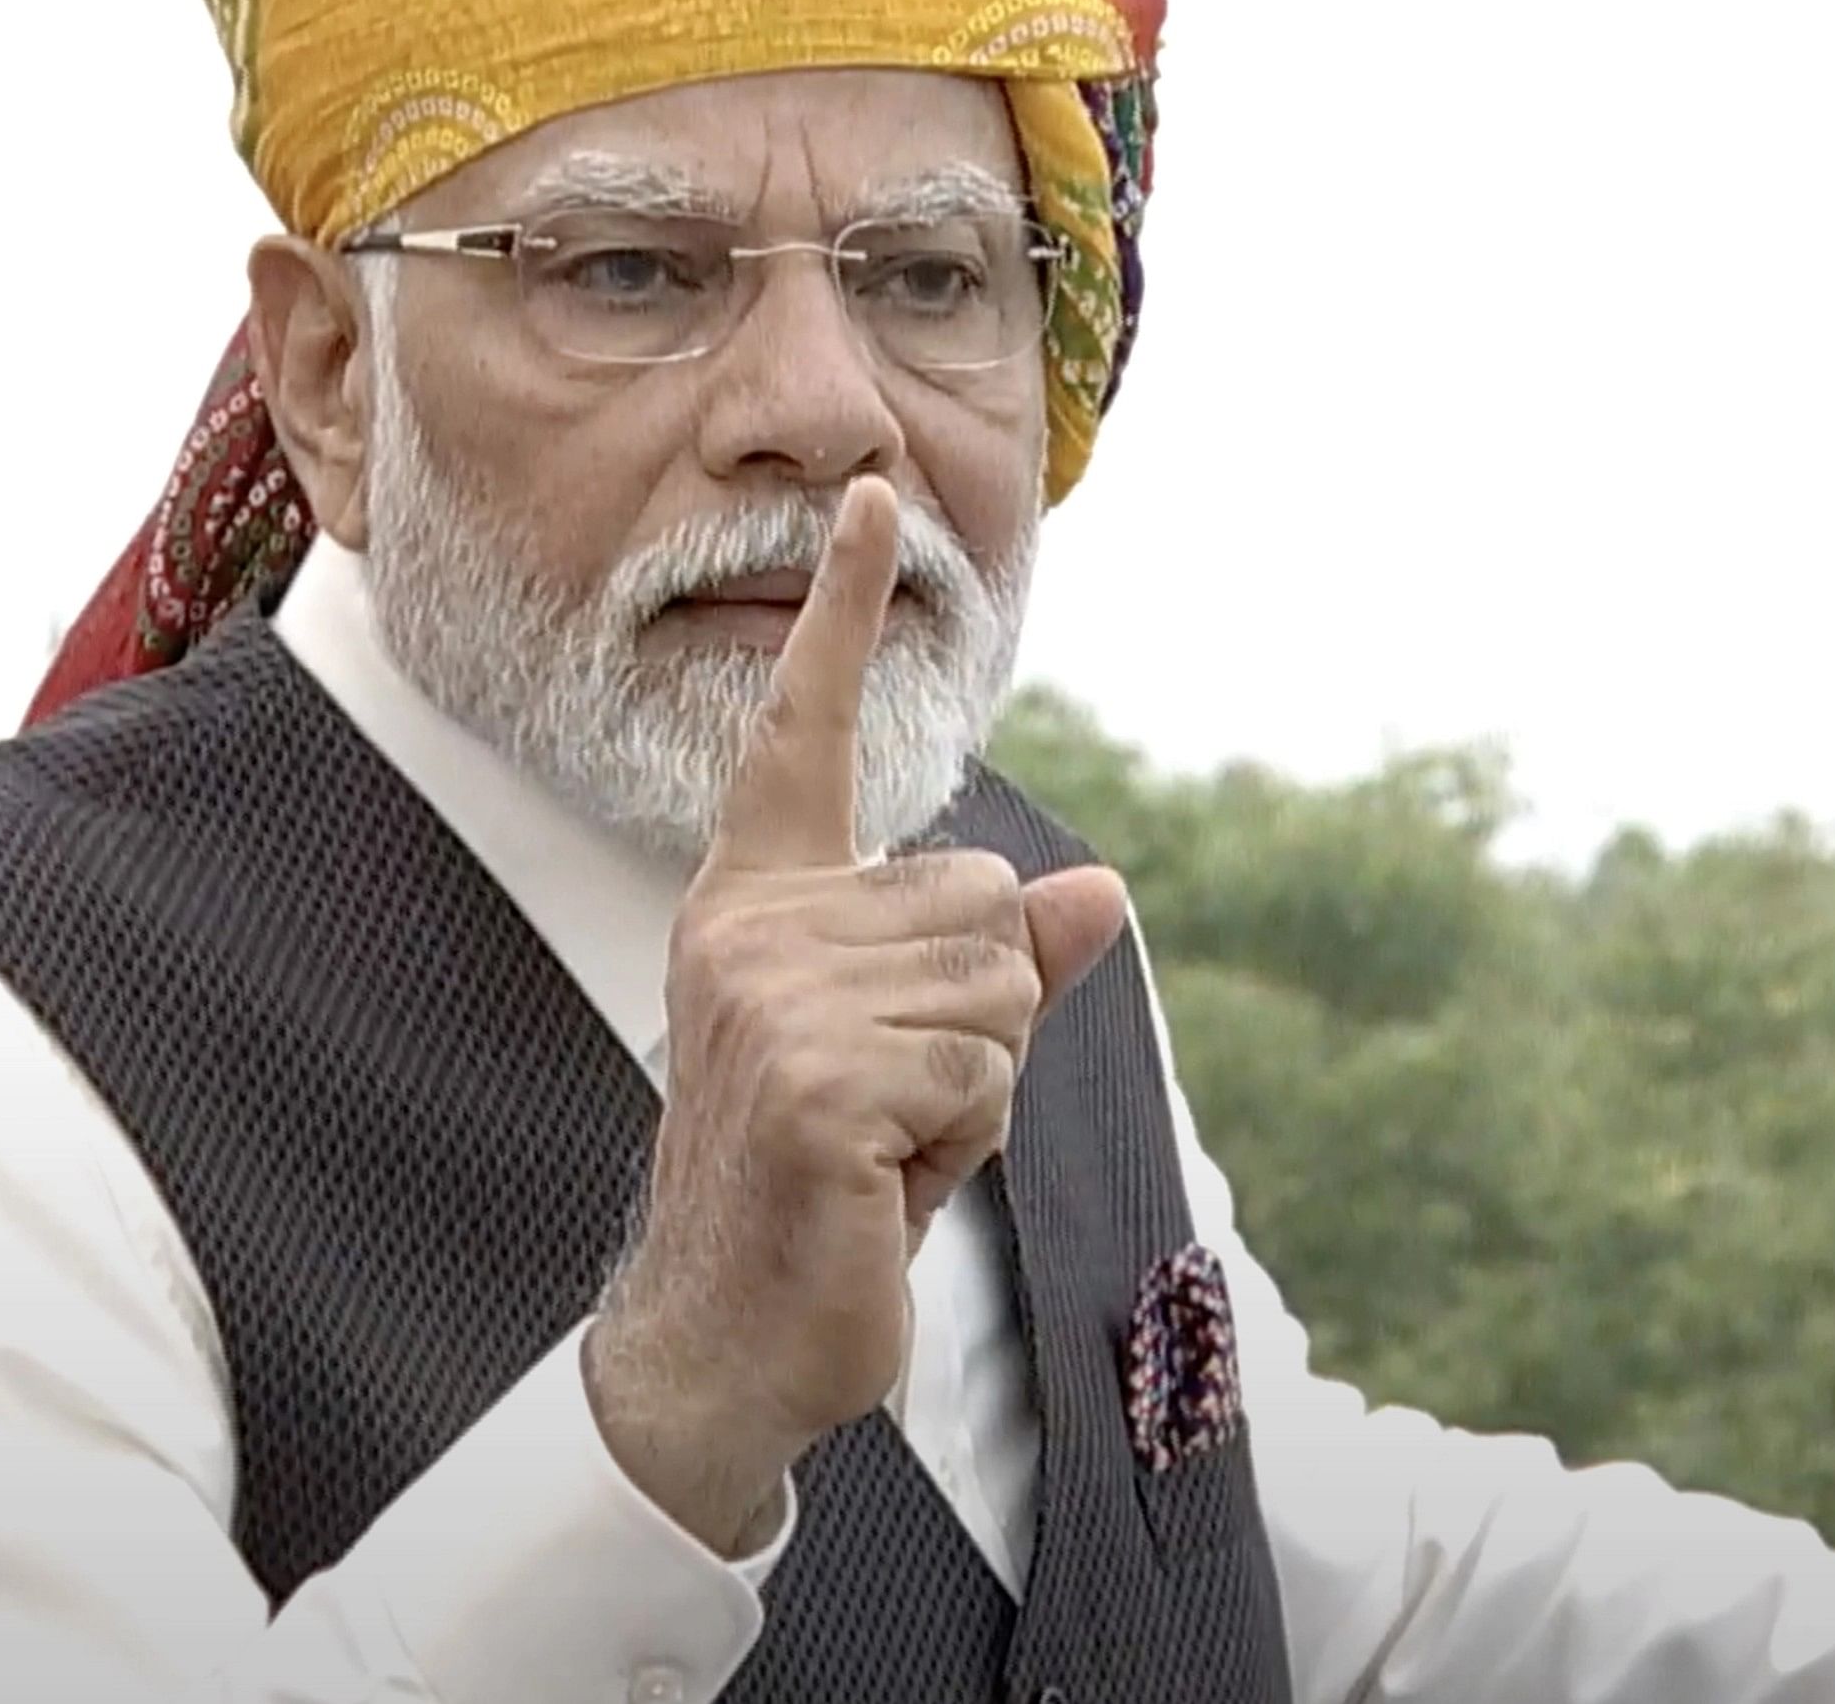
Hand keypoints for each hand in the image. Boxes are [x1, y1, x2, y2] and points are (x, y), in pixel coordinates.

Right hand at [582, 476, 1131, 1553]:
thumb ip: (1002, 967)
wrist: (735, 1337)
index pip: (804, 736)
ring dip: (979, 1086)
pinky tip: (882, 1182)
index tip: (874, 498)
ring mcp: (770, 1001)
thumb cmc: (831, 1191)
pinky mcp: (812, 1081)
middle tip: (889, 1109)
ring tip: (883, 1147)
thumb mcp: (930, 1057)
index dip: (844, 616)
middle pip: (987, 901)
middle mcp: (747, 928)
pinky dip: (967, 1138)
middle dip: (984, 1022)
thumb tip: (1099, 892)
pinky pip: (984, 1065)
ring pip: (999, 986)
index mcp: (756, 903)